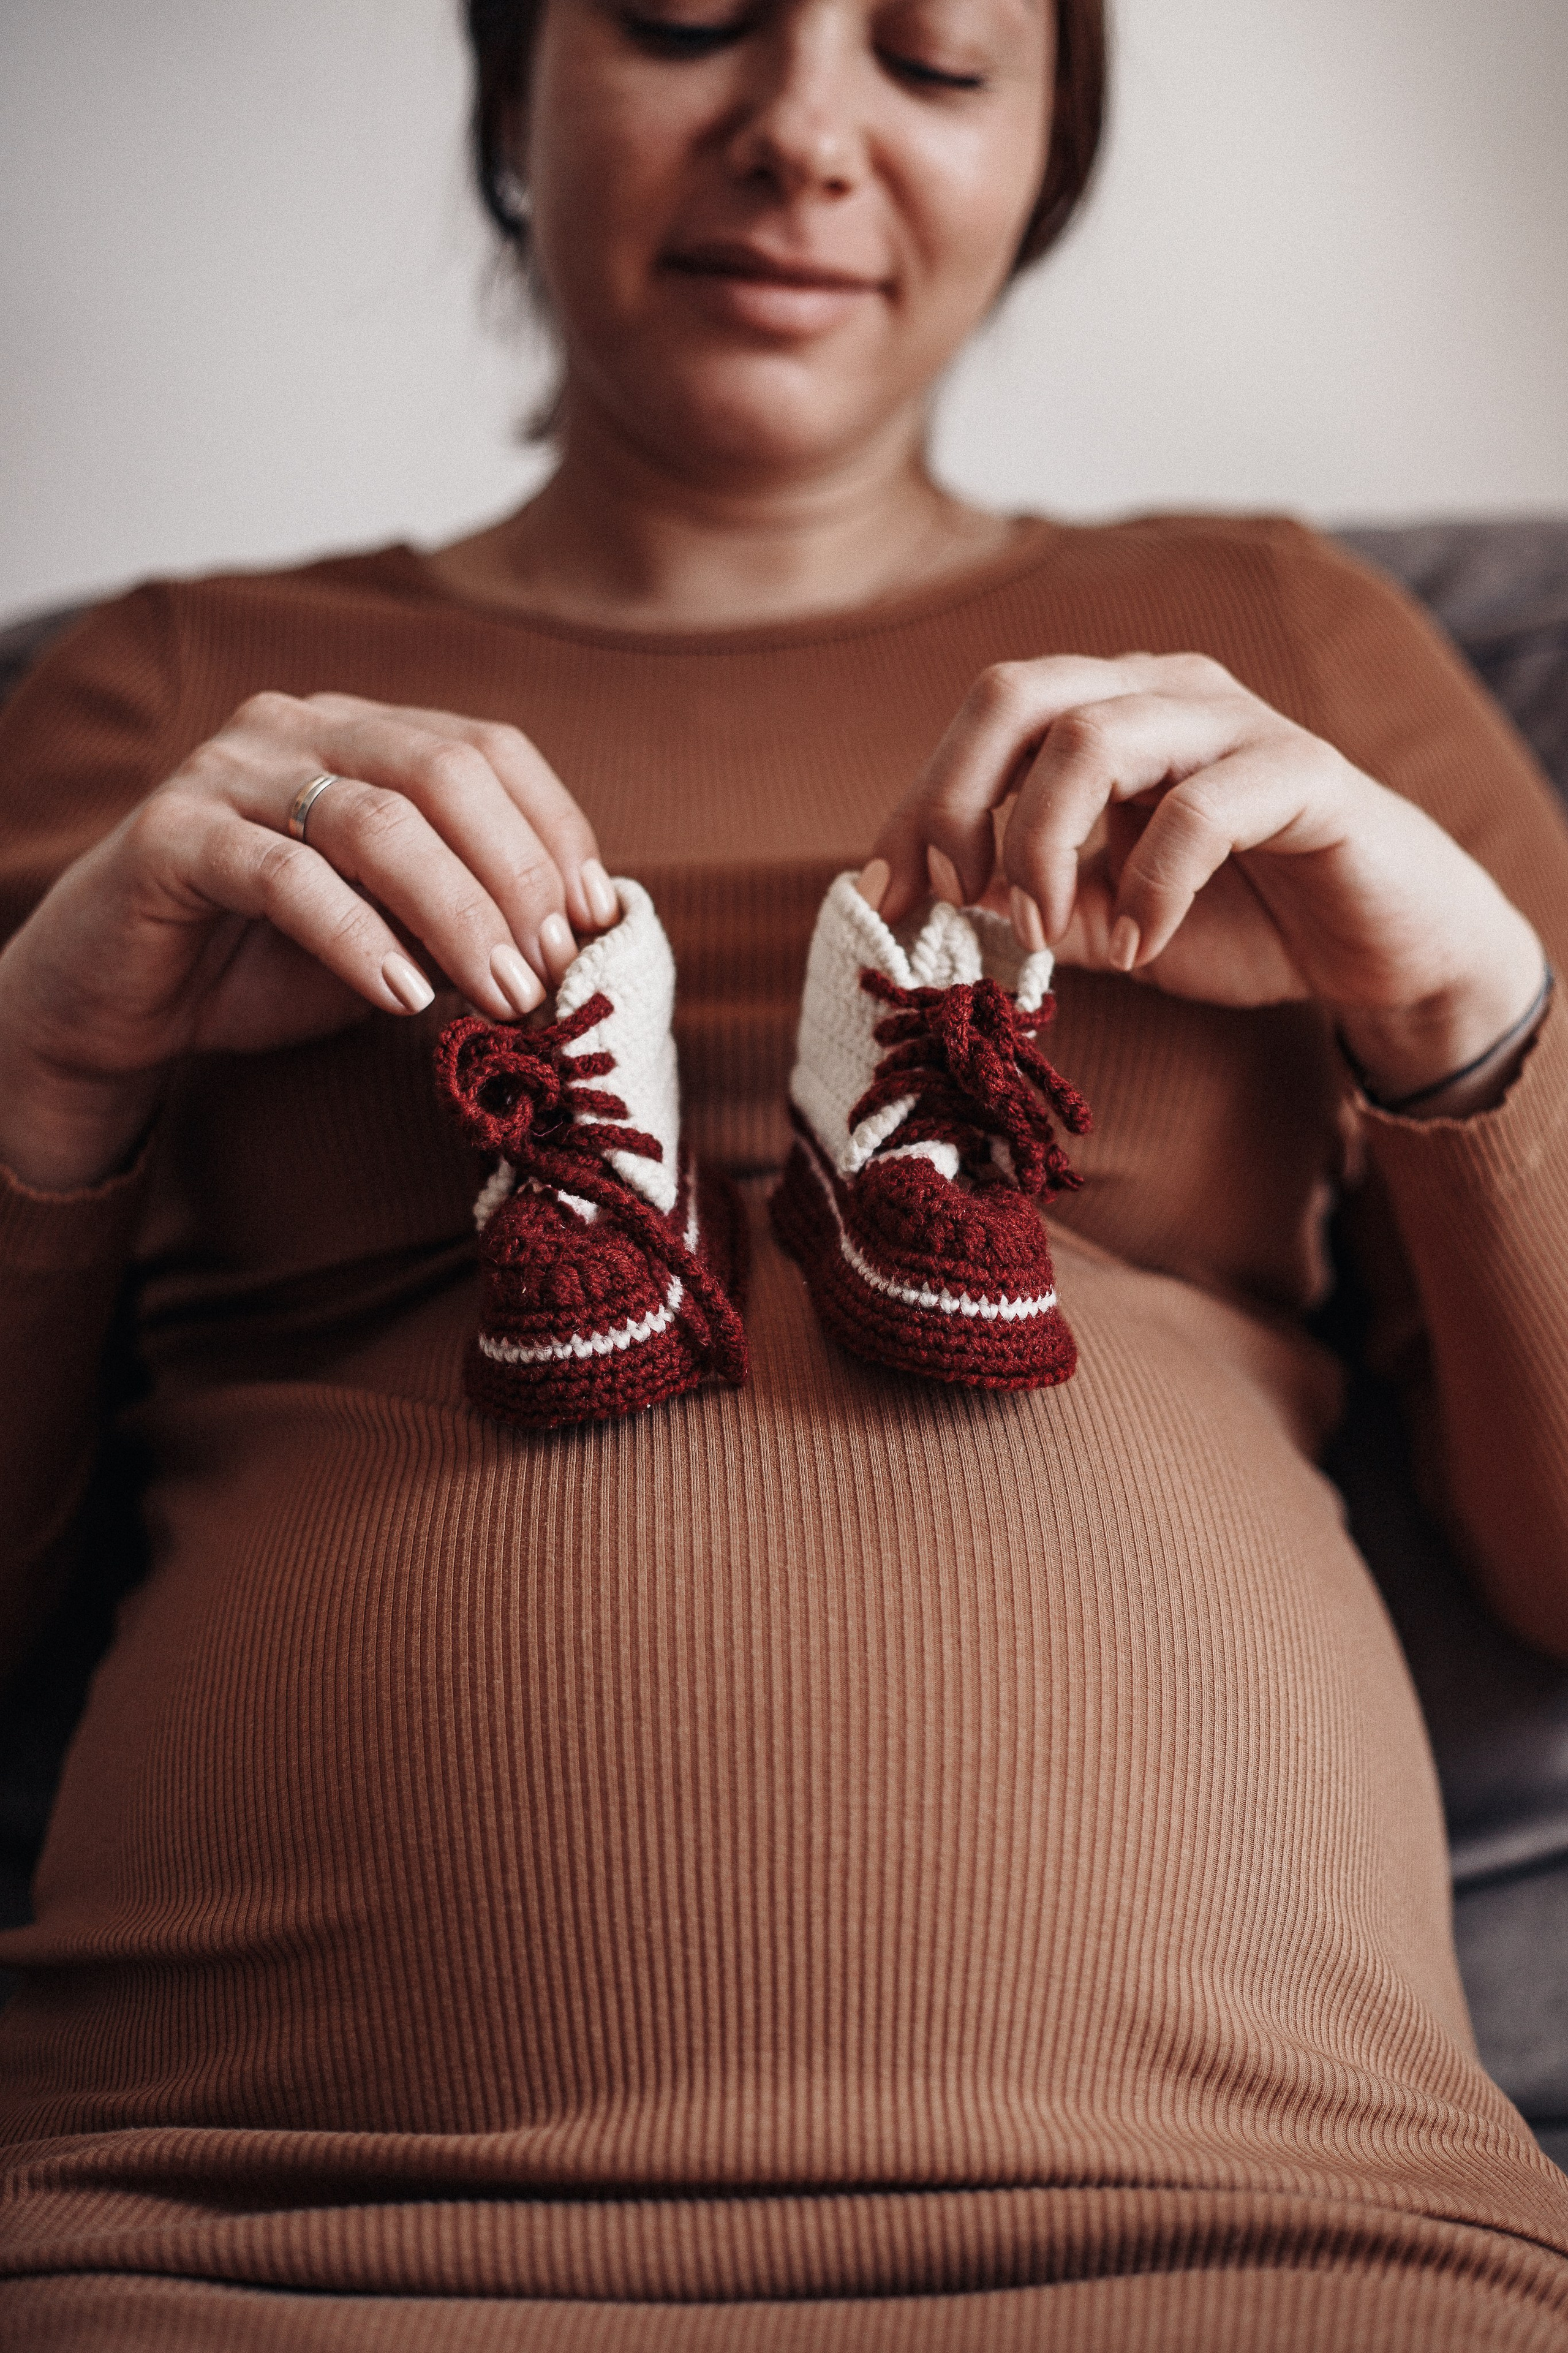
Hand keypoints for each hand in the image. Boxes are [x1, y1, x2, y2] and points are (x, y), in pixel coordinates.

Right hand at [0, 690, 618, 1189]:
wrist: (119, 1003)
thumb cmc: (267, 967)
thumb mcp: (394, 940)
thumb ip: (466, 920)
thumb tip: (577, 940)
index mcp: (363, 734)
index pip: (489, 749)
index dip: (555, 831)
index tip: (595, 921)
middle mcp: (299, 728)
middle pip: (444, 772)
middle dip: (515, 876)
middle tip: (551, 969)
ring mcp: (230, 771)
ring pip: (375, 821)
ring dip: (456, 914)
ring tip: (499, 995)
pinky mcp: (173, 836)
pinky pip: (285, 877)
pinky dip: (357, 939)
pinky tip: (402, 999)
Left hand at [865, 652, 1546, 1112]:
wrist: (1380, 946)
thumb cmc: (1236, 918)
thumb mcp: (1103, 921)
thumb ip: (1029, 901)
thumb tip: (934, 898)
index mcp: (1107, 709)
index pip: (986, 718)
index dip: (916, 803)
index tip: (880, 899)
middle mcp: (1163, 691)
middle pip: (1021, 695)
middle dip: (959, 800)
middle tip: (957, 896)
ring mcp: (1234, 723)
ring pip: (1095, 738)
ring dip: (1043, 845)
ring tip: (1045, 932)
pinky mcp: (1303, 773)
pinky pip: (1200, 809)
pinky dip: (1150, 888)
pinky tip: (1143, 945)